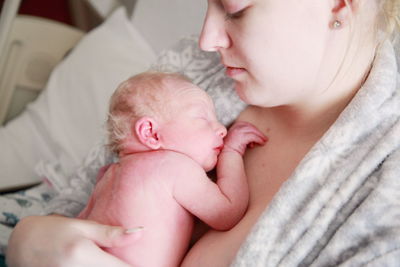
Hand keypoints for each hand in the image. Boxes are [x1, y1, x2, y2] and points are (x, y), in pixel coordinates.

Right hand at [6, 215, 141, 266]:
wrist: (22, 244)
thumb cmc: (55, 231)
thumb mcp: (84, 228)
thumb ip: (112, 234)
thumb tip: (141, 232)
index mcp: (85, 256)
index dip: (139, 266)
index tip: (149, 262)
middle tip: (130, 260)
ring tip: (115, 261)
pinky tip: (101, 265)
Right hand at [223, 121, 266, 154]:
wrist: (226, 156)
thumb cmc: (231, 151)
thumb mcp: (236, 140)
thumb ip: (243, 137)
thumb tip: (252, 141)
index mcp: (233, 128)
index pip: (245, 125)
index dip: (252, 129)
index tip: (257, 134)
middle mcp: (235, 128)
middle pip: (250, 126)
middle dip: (258, 132)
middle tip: (264, 137)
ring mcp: (238, 132)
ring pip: (252, 131)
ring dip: (260, 136)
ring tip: (265, 141)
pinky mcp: (241, 137)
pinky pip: (253, 136)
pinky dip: (259, 139)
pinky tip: (262, 143)